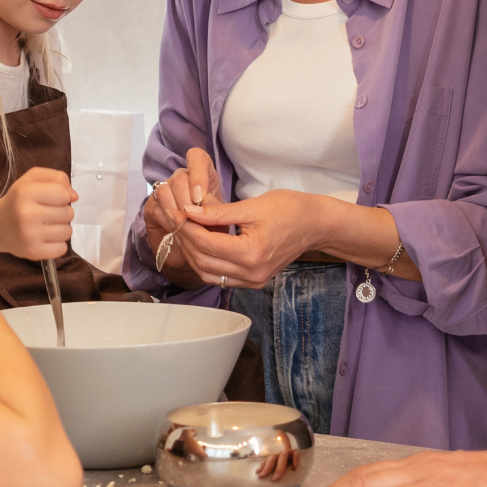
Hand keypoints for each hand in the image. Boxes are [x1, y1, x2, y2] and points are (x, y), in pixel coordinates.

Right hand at [0, 166, 76, 259]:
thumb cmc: (17, 200)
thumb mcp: (32, 179)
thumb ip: (56, 178)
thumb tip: (74, 196)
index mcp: (26, 192)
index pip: (63, 194)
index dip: (64, 196)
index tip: (55, 198)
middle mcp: (26, 214)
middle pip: (68, 213)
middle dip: (63, 212)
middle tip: (49, 213)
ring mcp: (29, 235)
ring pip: (67, 231)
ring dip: (62, 228)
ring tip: (47, 225)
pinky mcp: (32, 252)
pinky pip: (62, 248)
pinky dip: (58, 244)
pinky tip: (46, 237)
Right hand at [142, 147, 223, 272]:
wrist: (196, 248)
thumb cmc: (213, 229)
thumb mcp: (221, 218)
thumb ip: (215, 209)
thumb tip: (203, 205)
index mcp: (203, 173)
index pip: (196, 157)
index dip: (197, 175)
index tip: (200, 198)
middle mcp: (182, 177)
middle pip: (180, 178)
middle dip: (187, 202)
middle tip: (195, 220)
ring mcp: (165, 189)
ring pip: (165, 190)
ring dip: (175, 210)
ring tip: (187, 226)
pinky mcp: (152, 204)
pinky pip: (156, 206)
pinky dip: (167, 220)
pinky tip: (176, 230)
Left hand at [177, 189, 317, 288]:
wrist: (315, 225)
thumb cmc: (289, 209)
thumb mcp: (253, 205)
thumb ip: (218, 211)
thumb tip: (188, 210)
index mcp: (251, 253)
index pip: (206, 243)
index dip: (186, 226)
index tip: (173, 210)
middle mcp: (251, 273)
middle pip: (203, 260)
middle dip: (184, 238)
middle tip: (172, 217)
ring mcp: (252, 281)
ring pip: (207, 272)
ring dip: (191, 252)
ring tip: (181, 229)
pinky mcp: (253, 281)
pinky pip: (219, 276)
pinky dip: (204, 261)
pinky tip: (197, 243)